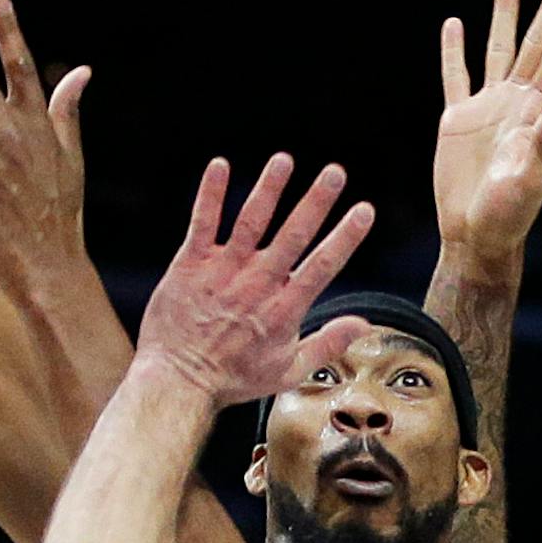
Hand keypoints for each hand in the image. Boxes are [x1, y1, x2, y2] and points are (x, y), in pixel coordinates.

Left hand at [137, 155, 373, 407]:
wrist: (177, 381)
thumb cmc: (233, 378)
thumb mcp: (288, 372)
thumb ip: (327, 344)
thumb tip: (364, 325)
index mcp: (283, 309)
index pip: (322, 265)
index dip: (345, 236)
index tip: (364, 211)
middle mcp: (256, 284)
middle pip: (293, 234)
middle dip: (316, 200)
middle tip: (335, 172)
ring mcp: (223, 271)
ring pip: (250, 221)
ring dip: (269, 188)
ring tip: (284, 161)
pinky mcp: (190, 264)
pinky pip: (203, 222)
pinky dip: (211, 194)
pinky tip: (220, 165)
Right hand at [435, 0, 541, 277]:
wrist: (475, 235)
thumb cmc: (509, 214)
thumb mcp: (531, 178)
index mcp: (537, 113)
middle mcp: (516, 103)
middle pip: (536, 45)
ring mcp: (487, 108)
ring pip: (498, 51)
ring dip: (505, 18)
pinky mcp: (458, 121)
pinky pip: (456, 77)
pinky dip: (454, 51)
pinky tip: (455, 25)